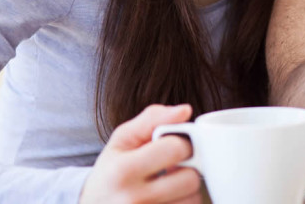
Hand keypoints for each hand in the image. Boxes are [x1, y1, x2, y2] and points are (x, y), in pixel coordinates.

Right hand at [80, 104, 201, 203]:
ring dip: (187, 192)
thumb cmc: (110, 172)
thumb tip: (185, 110)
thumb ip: (152, 119)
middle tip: (173, 169)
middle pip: (191, 179)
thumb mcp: (121, 141)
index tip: (175, 146)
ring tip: (169, 187)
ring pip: (193, 201)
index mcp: (123, 171)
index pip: (176, 148)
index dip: (182, 143)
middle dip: (187, 170)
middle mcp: (133, 199)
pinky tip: (168, 199)